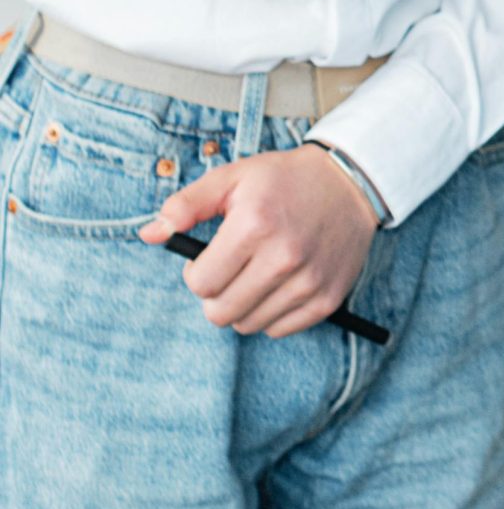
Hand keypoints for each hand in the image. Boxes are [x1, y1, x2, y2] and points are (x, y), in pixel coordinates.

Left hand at [137, 143, 381, 336]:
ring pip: (247, 325)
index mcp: (254, 224)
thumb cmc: (284, 180)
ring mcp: (308, 281)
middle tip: (231, 269)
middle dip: (216, 294)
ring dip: (244, 305)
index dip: (196, 273)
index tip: (209, 258)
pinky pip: (279, 330)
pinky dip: (272, 313)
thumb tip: (148, 234)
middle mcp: (283, 256)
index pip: (200, 284)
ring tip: (257, 273)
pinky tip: (280, 284)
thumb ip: (186, 205)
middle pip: (220, 312)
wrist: (349, 183)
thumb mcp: (233, 178)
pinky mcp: (327, 299)